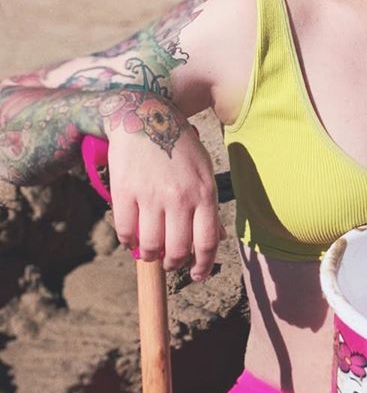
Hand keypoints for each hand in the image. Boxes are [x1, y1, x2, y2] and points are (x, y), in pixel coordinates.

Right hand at [103, 107, 220, 278]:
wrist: (145, 117)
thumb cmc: (179, 146)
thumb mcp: (204, 171)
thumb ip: (208, 206)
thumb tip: (215, 238)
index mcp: (204, 193)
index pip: (207, 242)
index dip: (203, 265)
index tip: (197, 275)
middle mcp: (180, 198)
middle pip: (178, 249)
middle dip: (174, 263)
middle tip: (170, 262)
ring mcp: (151, 196)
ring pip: (150, 245)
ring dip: (150, 255)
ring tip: (150, 252)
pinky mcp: (125, 193)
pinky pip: (125, 231)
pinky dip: (128, 241)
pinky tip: (131, 238)